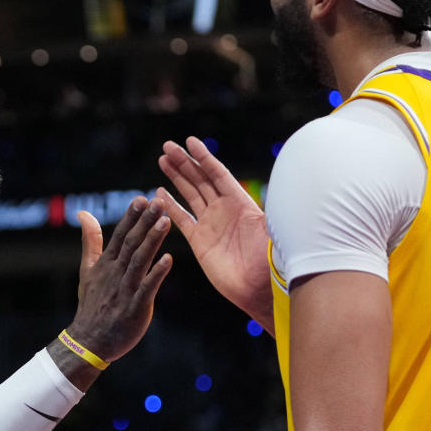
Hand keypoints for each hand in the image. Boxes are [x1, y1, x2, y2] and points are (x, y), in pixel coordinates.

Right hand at [66, 198, 172, 362]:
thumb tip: (83, 213)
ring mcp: (125, 290)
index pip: (120, 235)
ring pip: (140, 261)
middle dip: (145, 222)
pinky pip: (147, 287)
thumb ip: (91, 240)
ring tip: (166, 222)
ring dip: (152, 241)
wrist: (89, 340)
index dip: (131, 217)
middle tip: (159, 202)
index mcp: (106, 263)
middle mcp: (115, 273)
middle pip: (131, 243)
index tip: (142, 199)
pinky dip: (156, 273)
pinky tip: (169, 259)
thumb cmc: (92, 304)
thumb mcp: (88, 269)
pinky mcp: (135, 307)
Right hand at [157, 136, 272, 327]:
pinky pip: (182, 219)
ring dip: (176, 177)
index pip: (219, 174)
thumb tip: (272, 189)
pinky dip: (170, 206)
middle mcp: (224, 210)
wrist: (260, 288)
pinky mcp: (200, 241)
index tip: (189, 141)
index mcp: (241, 203)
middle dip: (185, 162)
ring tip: (162, 160)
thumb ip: (265, 210)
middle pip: (201, 179)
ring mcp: (211, 224)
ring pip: (190, 194)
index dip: (204, 158)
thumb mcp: (272, 230)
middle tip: (167, 146)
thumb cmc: (269, 259)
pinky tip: (159, 193)